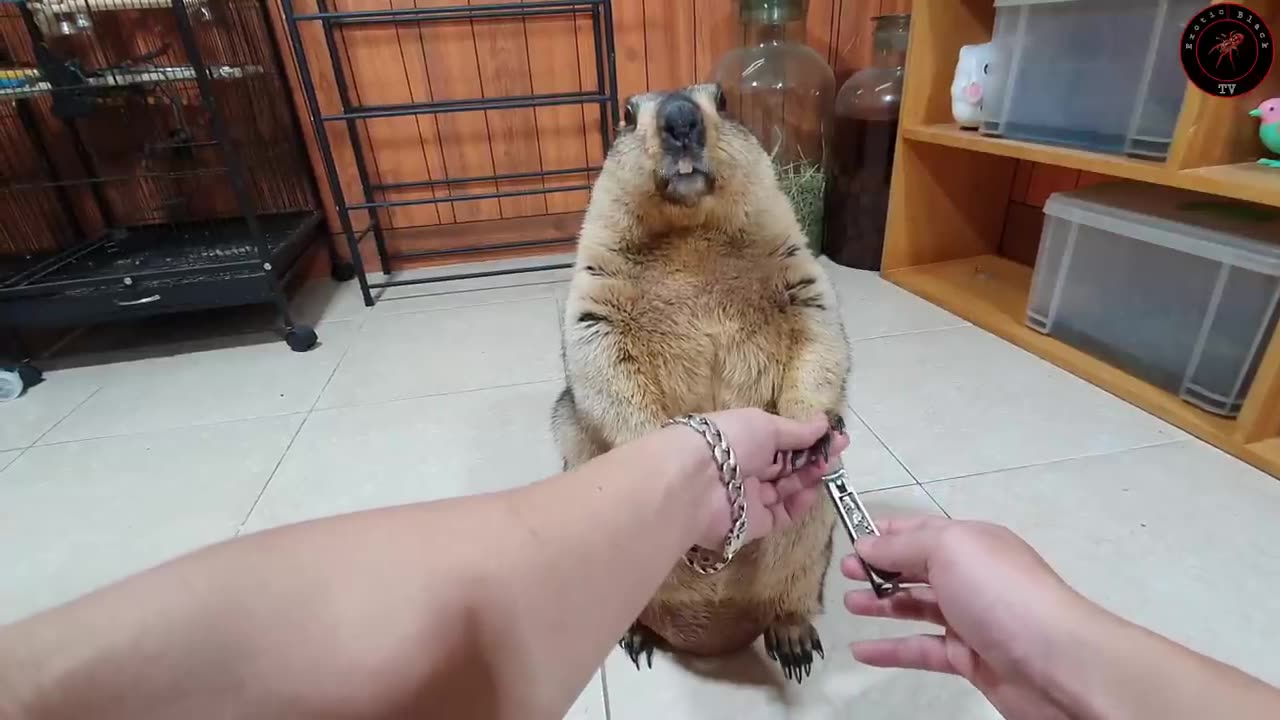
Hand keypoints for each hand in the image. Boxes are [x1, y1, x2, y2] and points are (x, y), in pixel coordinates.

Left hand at [690, 408, 847, 548]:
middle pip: (785, 466)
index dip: (808, 439)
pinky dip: (798, 504)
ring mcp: (749, 497)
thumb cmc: (729, 441)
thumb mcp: (765, 425)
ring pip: (785, 490)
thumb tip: (824, 422)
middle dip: (812, 459)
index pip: (781, 440)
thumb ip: (797, 430)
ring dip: (808, 479)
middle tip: (837, 455)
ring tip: (827, 469)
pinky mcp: (753, 525)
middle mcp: (745, 468)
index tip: (836, 438)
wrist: (696, 483)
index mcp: (743, 439)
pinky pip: (781, 515)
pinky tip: (812, 491)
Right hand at [842, 516, 1095, 719]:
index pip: (920, 530)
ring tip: (849, 604)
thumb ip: (902, 546)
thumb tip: (866, 545)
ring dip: (881, 603)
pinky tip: (861, 651)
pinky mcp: (969, 659)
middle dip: (879, 566)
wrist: (1058, 663)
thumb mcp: (949, 549)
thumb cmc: (1001, 593)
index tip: (848, 539)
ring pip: (917, 607)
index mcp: (971, 541)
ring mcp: (971, 619)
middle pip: (917, 566)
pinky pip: (922, 650)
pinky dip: (891, 649)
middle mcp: (972, 576)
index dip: (884, 533)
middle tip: (843, 573)